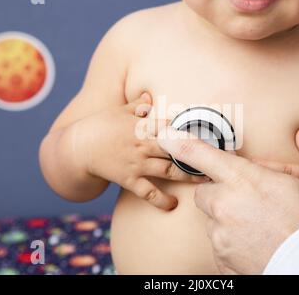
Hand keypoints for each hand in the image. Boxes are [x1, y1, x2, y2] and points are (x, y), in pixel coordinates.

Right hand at [73, 93, 205, 210]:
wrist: (77, 148)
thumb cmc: (101, 125)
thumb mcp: (120, 110)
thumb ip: (139, 103)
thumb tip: (152, 93)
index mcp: (143, 125)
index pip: (173, 125)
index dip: (194, 128)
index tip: (214, 132)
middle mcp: (144, 144)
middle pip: (177, 149)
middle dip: (199, 154)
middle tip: (221, 159)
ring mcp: (137, 164)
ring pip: (169, 171)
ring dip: (189, 176)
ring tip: (206, 181)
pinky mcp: (129, 180)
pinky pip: (148, 193)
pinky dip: (161, 201)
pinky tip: (173, 205)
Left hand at [157, 127, 298, 274]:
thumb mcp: (292, 185)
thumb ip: (260, 175)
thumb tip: (250, 172)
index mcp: (244, 180)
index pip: (203, 156)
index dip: (180, 144)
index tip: (165, 136)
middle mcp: (225, 205)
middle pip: (205, 194)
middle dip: (219, 197)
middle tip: (245, 206)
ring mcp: (221, 234)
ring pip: (213, 222)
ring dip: (228, 224)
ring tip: (258, 231)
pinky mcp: (221, 258)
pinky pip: (219, 246)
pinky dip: (232, 246)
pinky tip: (255, 246)